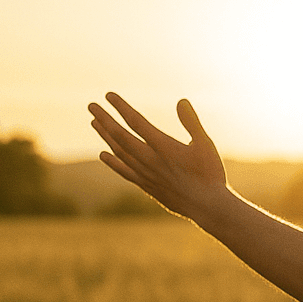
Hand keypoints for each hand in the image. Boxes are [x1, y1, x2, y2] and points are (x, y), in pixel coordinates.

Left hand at [89, 94, 228, 219]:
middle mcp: (150, 160)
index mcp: (164, 147)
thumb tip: (181, 101)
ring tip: (95, 123)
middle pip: (120, 136)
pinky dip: (113, 162)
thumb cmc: (210, 174)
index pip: (137, 122)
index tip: (109, 95)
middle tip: (92, 106)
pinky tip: (104, 155)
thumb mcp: (205, 144)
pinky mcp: (147, 186)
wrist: (208, 206)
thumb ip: (191, 122)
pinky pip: (124, 172)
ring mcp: (146, 174)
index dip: (121, 108)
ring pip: (119, 152)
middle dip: (105, 119)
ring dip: (106, 136)